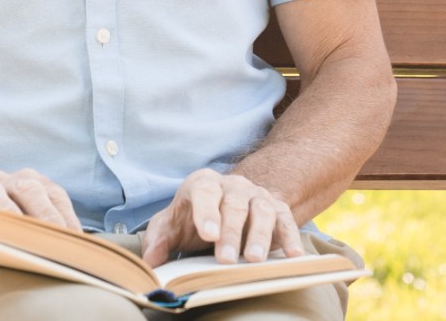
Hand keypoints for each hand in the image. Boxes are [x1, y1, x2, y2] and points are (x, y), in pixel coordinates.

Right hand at [0, 168, 77, 255]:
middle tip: (56, 241)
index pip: (53, 193)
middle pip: (29, 188)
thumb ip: (41, 230)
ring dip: (11, 214)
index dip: (67, 216)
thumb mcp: (18, 227)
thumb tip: (71, 251)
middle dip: (45, 214)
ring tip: (24, 237)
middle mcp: (3, 179)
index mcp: (26, 181)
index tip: (76, 241)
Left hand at [139, 168, 303, 267]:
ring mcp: (257, 196)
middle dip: (231, 233)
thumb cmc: (193, 219)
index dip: (206, 212)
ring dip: (260, 236)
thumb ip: (159, 240)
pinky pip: (286, 220)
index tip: (207, 234)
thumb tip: (150, 260)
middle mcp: (233, 186)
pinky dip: (291, 237)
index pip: (204, 192)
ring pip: (262, 211)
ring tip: (255, 260)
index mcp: (203, 184)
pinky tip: (294, 256)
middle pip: (234, 205)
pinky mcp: (277, 209)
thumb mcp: (171, 226)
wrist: (224, 207)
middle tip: (226, 260)